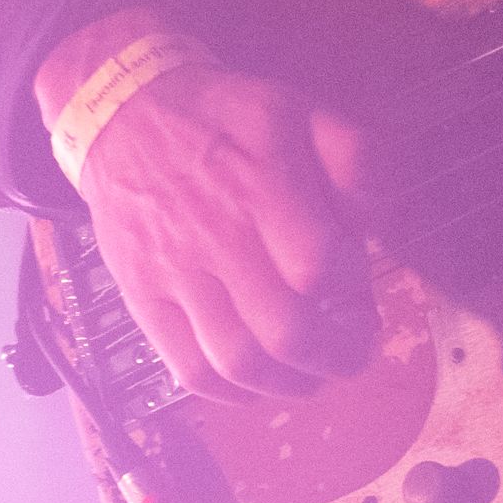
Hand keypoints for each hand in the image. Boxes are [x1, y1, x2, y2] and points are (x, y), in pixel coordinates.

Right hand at [40, 10, 378, 399]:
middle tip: (356, 349)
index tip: (360, 288)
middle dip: (337, 355)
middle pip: (285, 330)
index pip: (319, 266)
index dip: (353, 289)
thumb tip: (379, 224)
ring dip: (290, 383)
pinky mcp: (143, 297)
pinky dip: (231, 392)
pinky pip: (187, 368)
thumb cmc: (224, 118)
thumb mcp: (302, 110)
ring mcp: (175, 273)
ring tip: (314, 373)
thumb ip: (356, 159)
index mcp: (263, 183)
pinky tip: (259, 383)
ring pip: (238, 361)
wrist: (123, 116)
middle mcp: (218, 235)